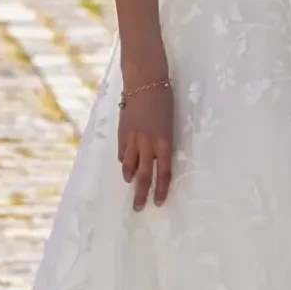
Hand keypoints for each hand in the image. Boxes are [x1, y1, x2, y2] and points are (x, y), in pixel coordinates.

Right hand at [118, 79, 173, 210]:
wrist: (145, 81)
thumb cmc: (164, 100)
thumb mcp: (169, 124)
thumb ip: (163, 143)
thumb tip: (157, 158)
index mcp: (164, 142)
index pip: (163, 173)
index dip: (160, 189)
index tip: (158, 202)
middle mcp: (147, 144)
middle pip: (143, 175)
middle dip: (141, 194)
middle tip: (138, 208)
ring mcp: (132, 139)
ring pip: (128, 166)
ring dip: (129, 177)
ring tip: (130, 184)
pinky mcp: (121, 132)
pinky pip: (121, 153)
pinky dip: (123, 160)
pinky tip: (124, 164)